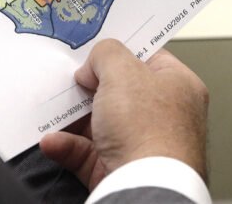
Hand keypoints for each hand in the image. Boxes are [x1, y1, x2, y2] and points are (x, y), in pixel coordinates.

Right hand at [39, 39, 207, 190]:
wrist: (145, 187)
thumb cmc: (150, 132)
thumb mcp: (122, 71)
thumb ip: (105, 54)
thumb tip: (92, 66)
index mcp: (177, 86)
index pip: (147, 57)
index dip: (120, 49)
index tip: (96, 44)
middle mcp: (162, 115)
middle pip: (118, 89)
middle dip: (89, 84)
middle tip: (73, 77)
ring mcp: (140, 143)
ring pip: (97, 121)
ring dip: (71, 116)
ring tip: (55, 107)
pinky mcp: (117, 167)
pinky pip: (85, 149)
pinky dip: (66, 144)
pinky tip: (54, 139)